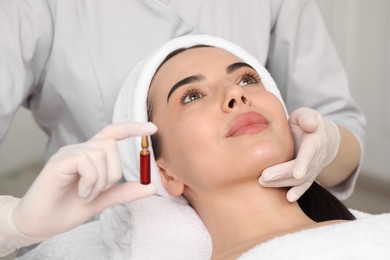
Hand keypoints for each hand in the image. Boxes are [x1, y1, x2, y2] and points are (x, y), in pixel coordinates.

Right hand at [10, 122, 156, 240]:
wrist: (39, 223)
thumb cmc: (68, 208)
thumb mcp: (102, 200)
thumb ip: (124, 192)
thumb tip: (151, 186)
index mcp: (90, 155)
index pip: (113, 133)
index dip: (132, 128)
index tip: (152, 128)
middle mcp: (80, 149)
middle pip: (110, 145)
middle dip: (113, 172)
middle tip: (98, 191)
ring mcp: (68, 153)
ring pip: (100, 153)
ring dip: (100, 180)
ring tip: (86, 194)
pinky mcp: (59, 162)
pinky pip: (86, 161)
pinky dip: (90, 181)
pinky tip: (81, 193)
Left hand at [259, 107, 339, 201]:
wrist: (321, 137)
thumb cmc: (306, 123)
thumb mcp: (306, 115)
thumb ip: (306, 118)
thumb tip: (310, 124)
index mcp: (315, 140)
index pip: (310, 153)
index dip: (304, 163)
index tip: (297, 173)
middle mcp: (316, 157)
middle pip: (300, 169)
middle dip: (282, 174)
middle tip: (264, 177)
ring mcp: (312, 168)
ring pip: (299, 180)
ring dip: (282, 183)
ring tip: (263, 182)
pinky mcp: (307, 175)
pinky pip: (303, 186)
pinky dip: (297, 193)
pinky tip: (288, 199)